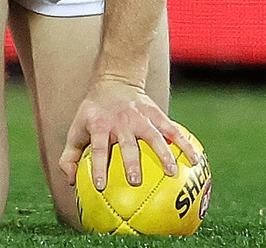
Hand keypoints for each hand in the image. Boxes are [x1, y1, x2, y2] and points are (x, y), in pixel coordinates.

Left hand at [59, 78, 198, 190]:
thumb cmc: (94, 112)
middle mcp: (120, 121)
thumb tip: (70, 182)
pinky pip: (171, 129)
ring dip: (162, 153)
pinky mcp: (155, 113)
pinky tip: (195, 160)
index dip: (98, 166)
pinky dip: (183, 143)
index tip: (100, 185)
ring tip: (172, 172)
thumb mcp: (77, 128)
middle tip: (135, 182)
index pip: (99, 147)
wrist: (115, 79)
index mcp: (100, 125)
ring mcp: (139, 116)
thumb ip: (70, 155)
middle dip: (131, 162)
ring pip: (153, 135)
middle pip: (127, 142)